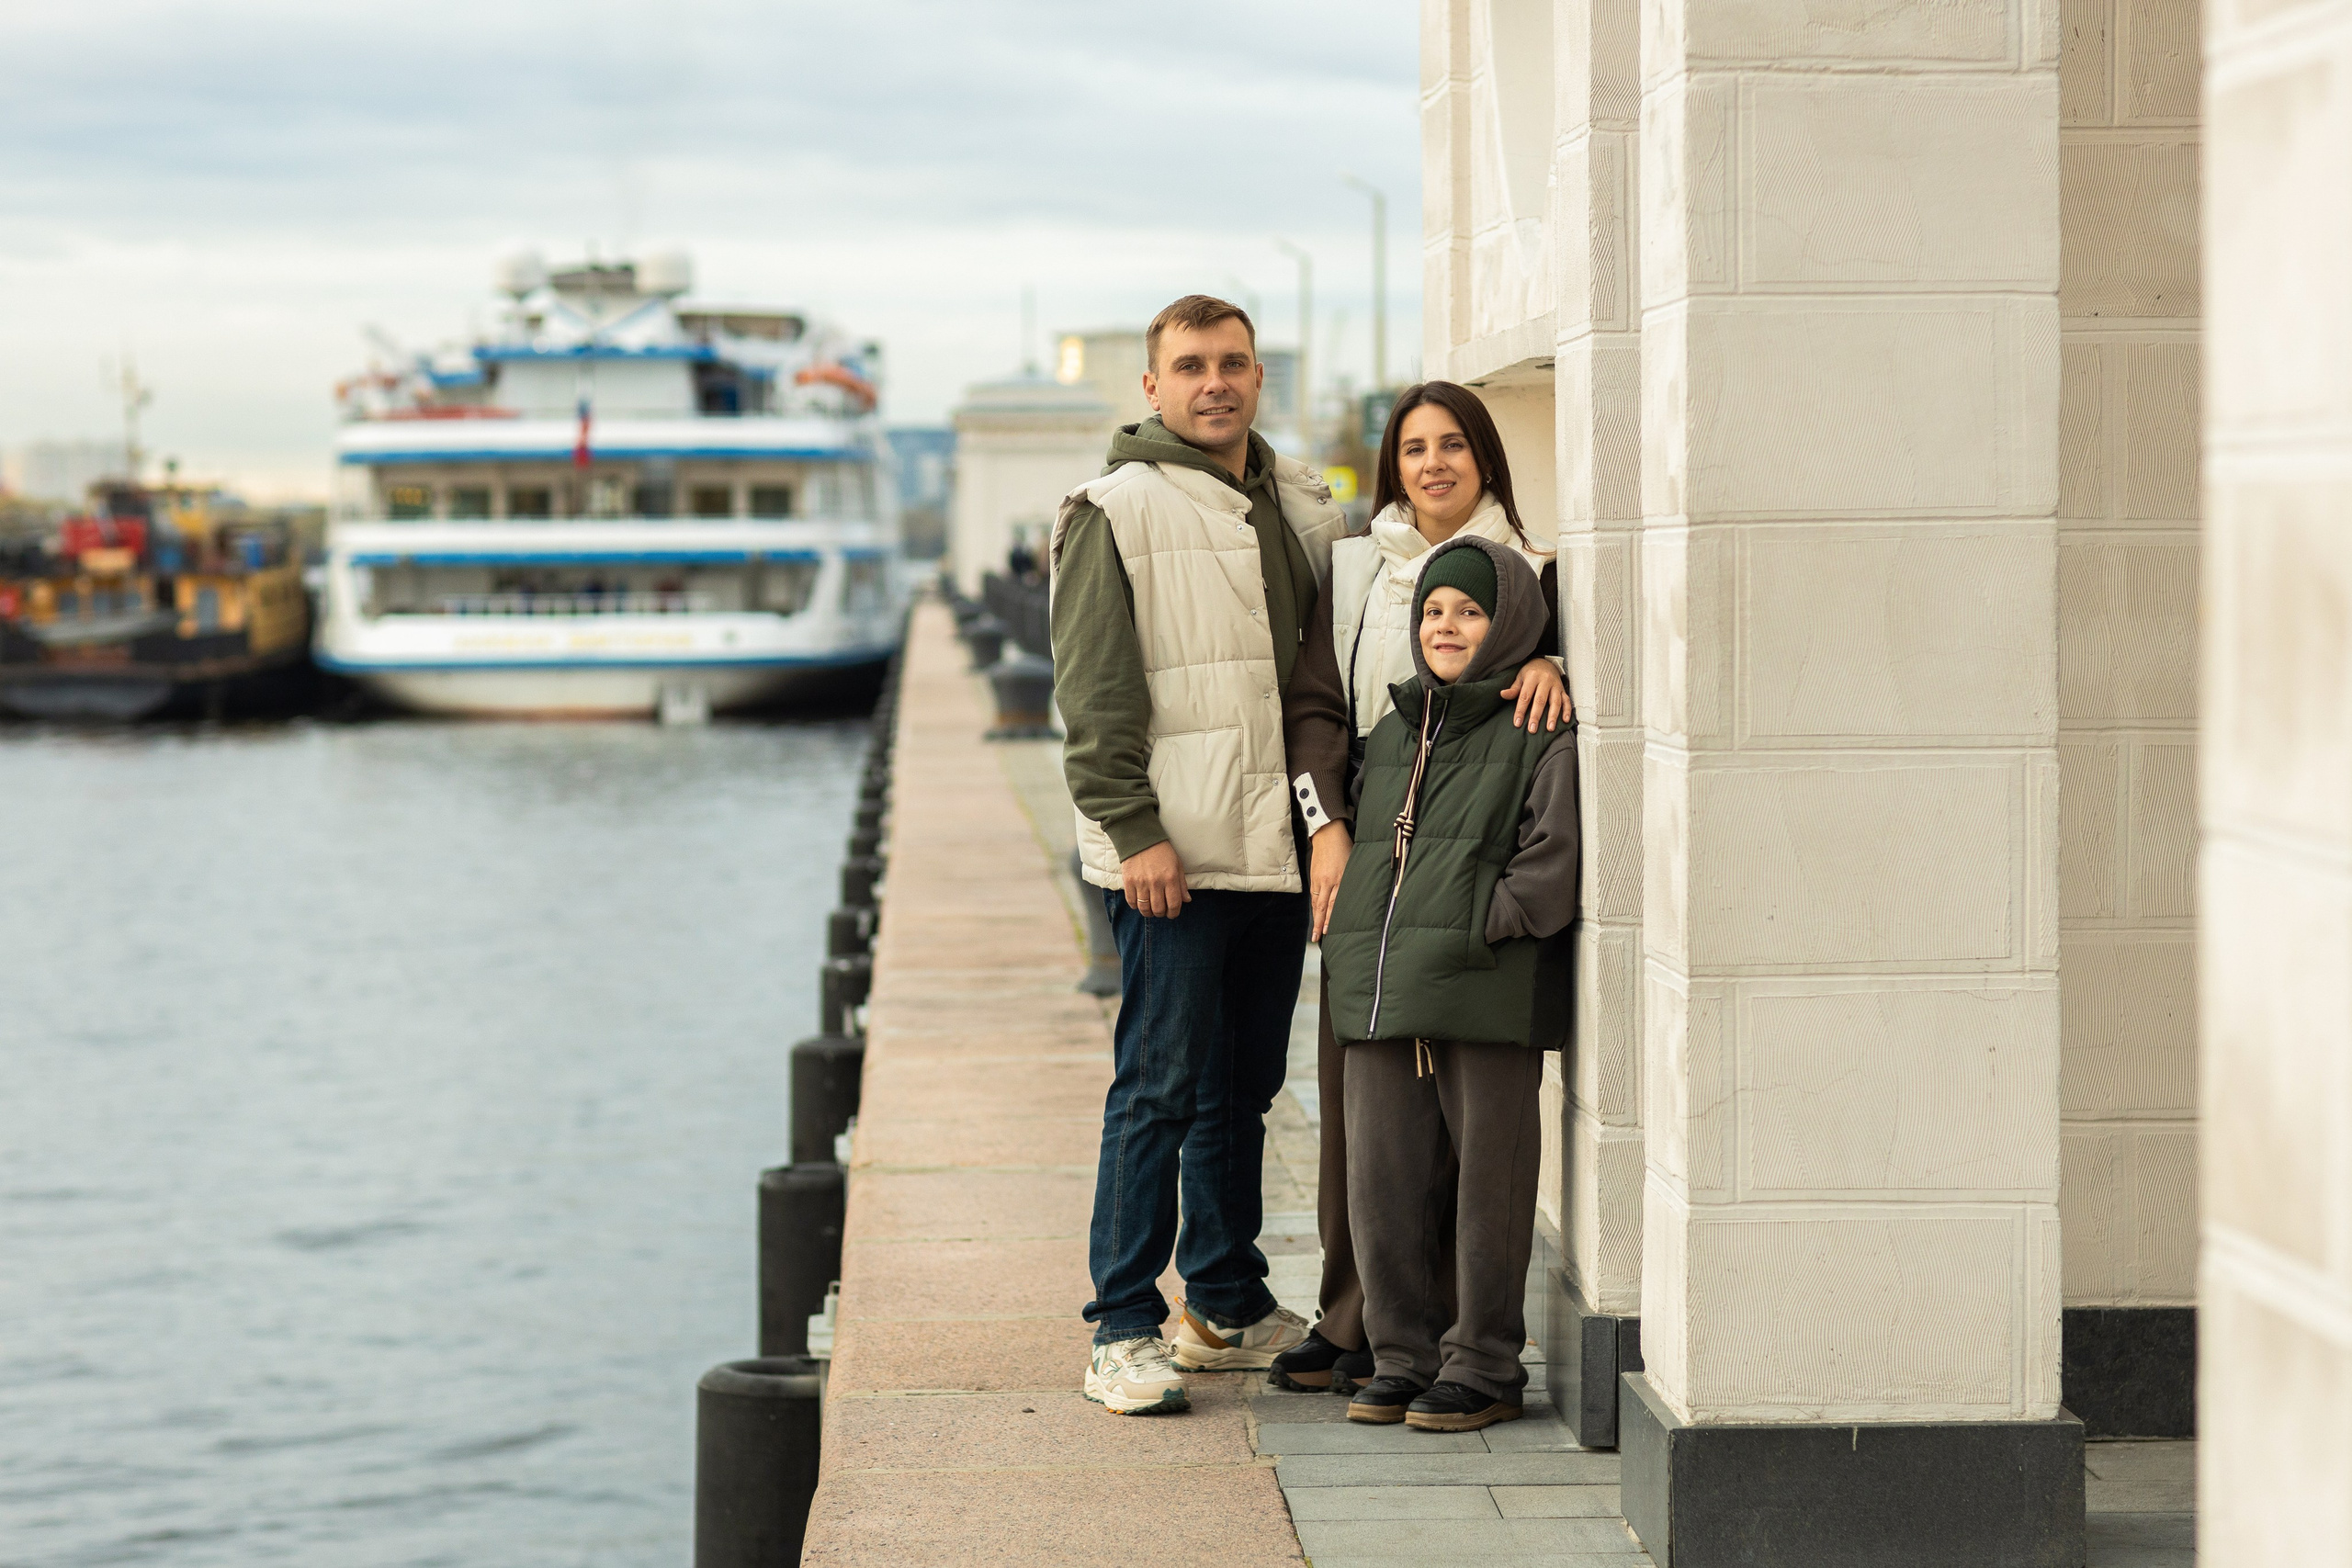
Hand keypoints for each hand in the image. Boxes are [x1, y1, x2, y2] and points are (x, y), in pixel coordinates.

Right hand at [1120, 841, 1189, 917]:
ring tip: (1150, 910)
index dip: (1174, 913)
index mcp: (1170, 878)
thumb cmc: (1162, 851)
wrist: (1140, 838)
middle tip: (1161, 911)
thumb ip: (1182, 884)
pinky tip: (1139, 902)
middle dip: (1161, 914)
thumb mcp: (1177, 865)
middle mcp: (1156, 883)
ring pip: (1144, 908)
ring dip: (1148, 913)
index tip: (1172, 913)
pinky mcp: (1128, 881)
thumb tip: (1186, 900)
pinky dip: (1135, 906)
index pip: (1174, 904)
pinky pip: (1131, 902)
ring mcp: (1141, 883)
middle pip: (1159, 909)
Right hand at [1309, 820, 1351, 940]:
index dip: (1332, 918)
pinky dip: (1314, 907)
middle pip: (1323, 906)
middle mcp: (1328, 880)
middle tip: (1317, 938)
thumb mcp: (1354, 862)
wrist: (1327, 833)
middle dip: (1320, 924)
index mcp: (1341, 877)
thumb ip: (1355, 878)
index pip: (1335, 902)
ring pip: (1317, 903)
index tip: (1329, 931)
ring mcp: (1319, 879)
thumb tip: (1359, 894)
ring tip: (1315, 933)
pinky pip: (1314, 896)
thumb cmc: (1345, 846)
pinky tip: (1315, 915)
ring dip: (1316, 919)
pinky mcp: (1314, 876)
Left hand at [1500, 658, 1570, 731]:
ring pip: (1555, 702)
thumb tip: (1503, 694)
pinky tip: (1565, 720)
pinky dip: (1567, 710)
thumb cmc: (1531, 672)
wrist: (1546, 662)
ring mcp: (1555, 685)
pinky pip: (1567, 700)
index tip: (1517, 723)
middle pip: (1540, 700)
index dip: (1521, 710)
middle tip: (1532, 729)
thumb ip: (1514, 688)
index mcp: (1532, 677)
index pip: (1525, 696)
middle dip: (1536, 716)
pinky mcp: (1562, 689)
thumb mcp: (1520, 677)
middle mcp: (1545, 681)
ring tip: (1550, 728)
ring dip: (1553, 716)